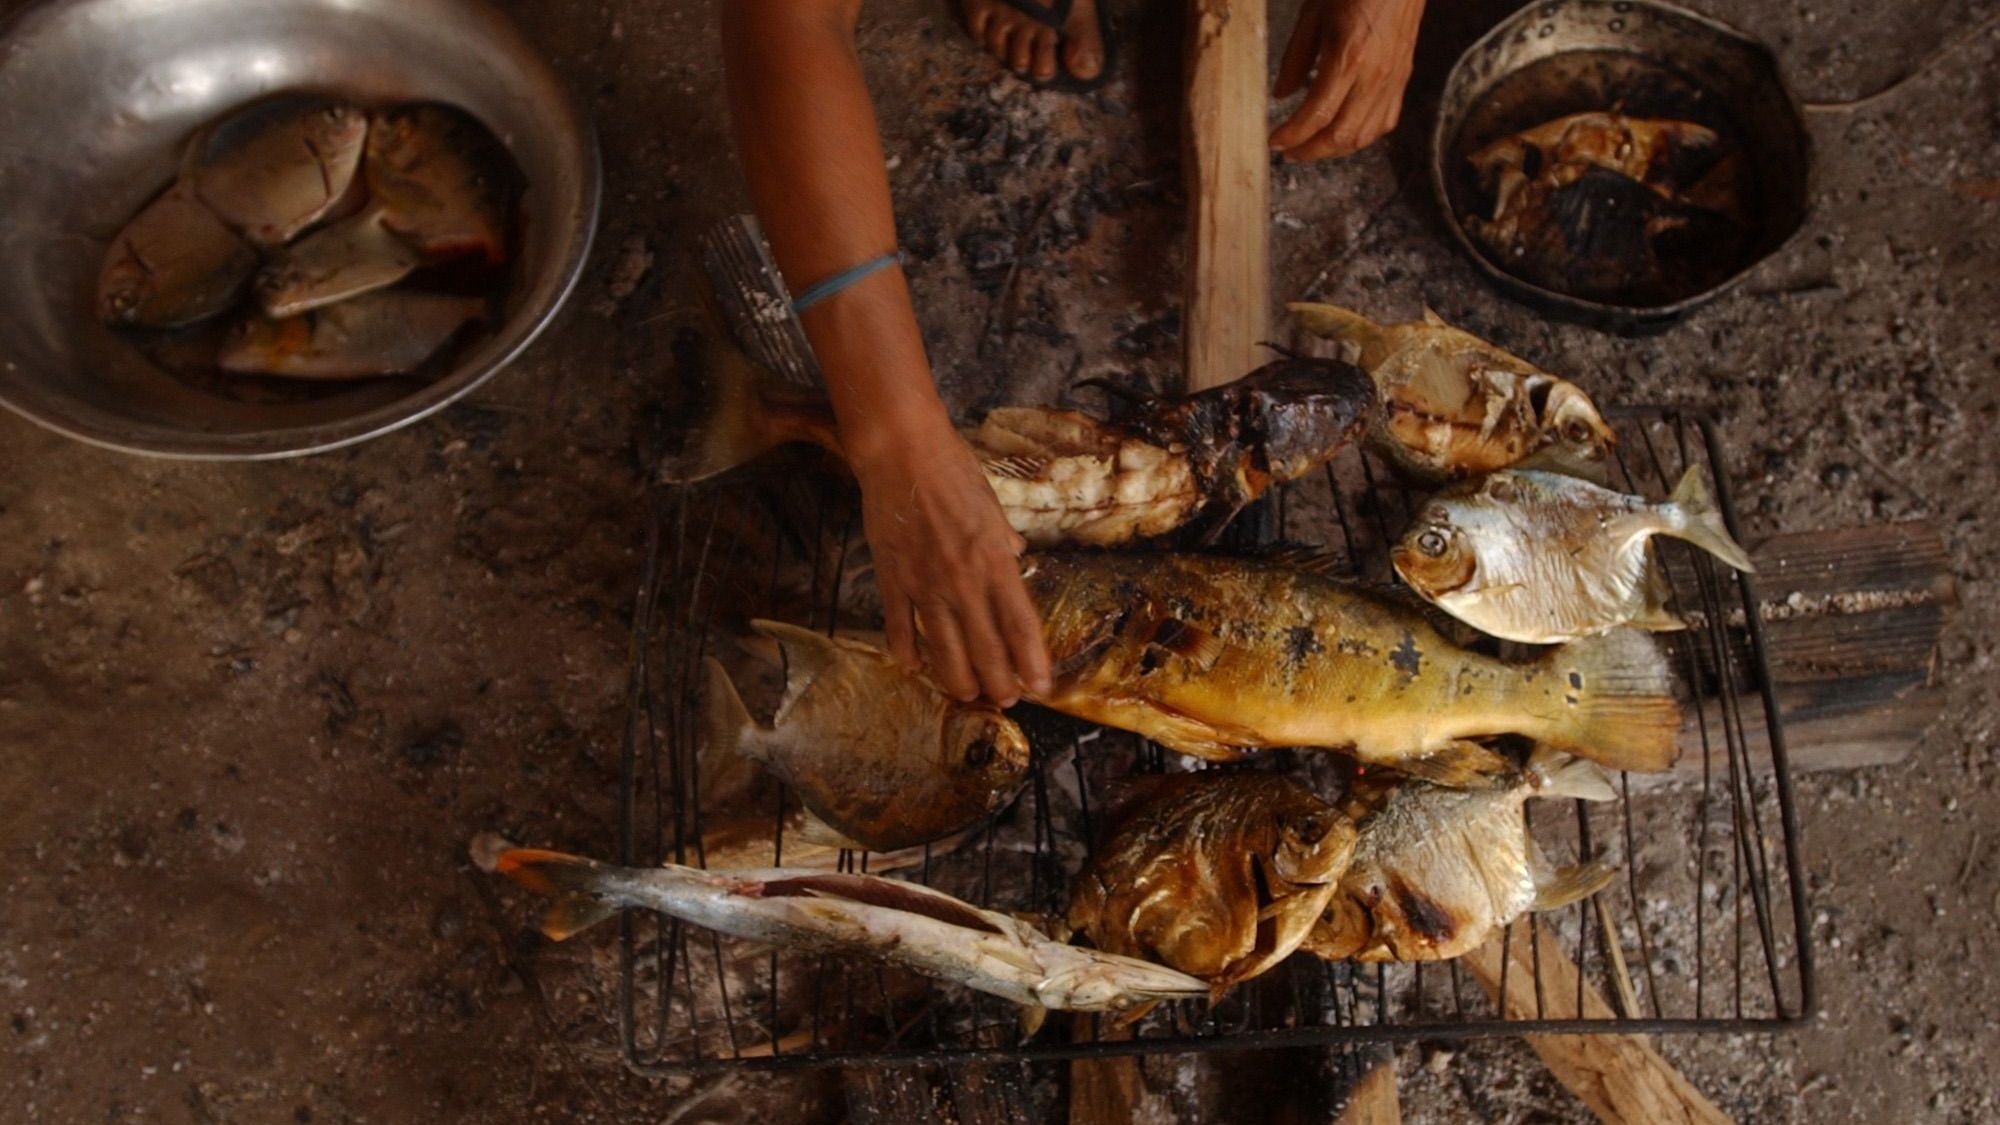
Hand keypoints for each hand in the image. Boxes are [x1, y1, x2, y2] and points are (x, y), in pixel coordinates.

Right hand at [849, 414, 1051, 706]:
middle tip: (1005, 699)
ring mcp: (925, 584)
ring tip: (968, 694)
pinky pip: (900, 627)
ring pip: (944, 649)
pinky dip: (906, 651)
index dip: (1032, 662)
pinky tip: (914, 668)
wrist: (903, 453)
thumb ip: (1003, 538)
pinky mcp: (893, 580)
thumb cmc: (953, 472)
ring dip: (958, 679)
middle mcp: (964, 582)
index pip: (1020, 625)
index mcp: (995, 562)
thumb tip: (1016, 552)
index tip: (1040, 686)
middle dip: (998, 682)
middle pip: (986, 648)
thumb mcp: (993, 505)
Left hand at [1270, 0, 1424, 161]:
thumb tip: (1280, 95)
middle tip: (1288, 153)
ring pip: (1364, 135)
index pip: (1317, 115)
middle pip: (1341, 135)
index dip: (1292, 135)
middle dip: (1310, 151)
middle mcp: (1374, 75)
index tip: (1274, 142)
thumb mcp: (1313, 14)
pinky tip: (1344, 132)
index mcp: (1348, 58)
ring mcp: (1393, 80)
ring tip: (1311, 147)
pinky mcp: (1403, 78)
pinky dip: (1362, 135)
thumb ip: (1295, 59)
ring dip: (1334, 149)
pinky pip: (1385, 121)